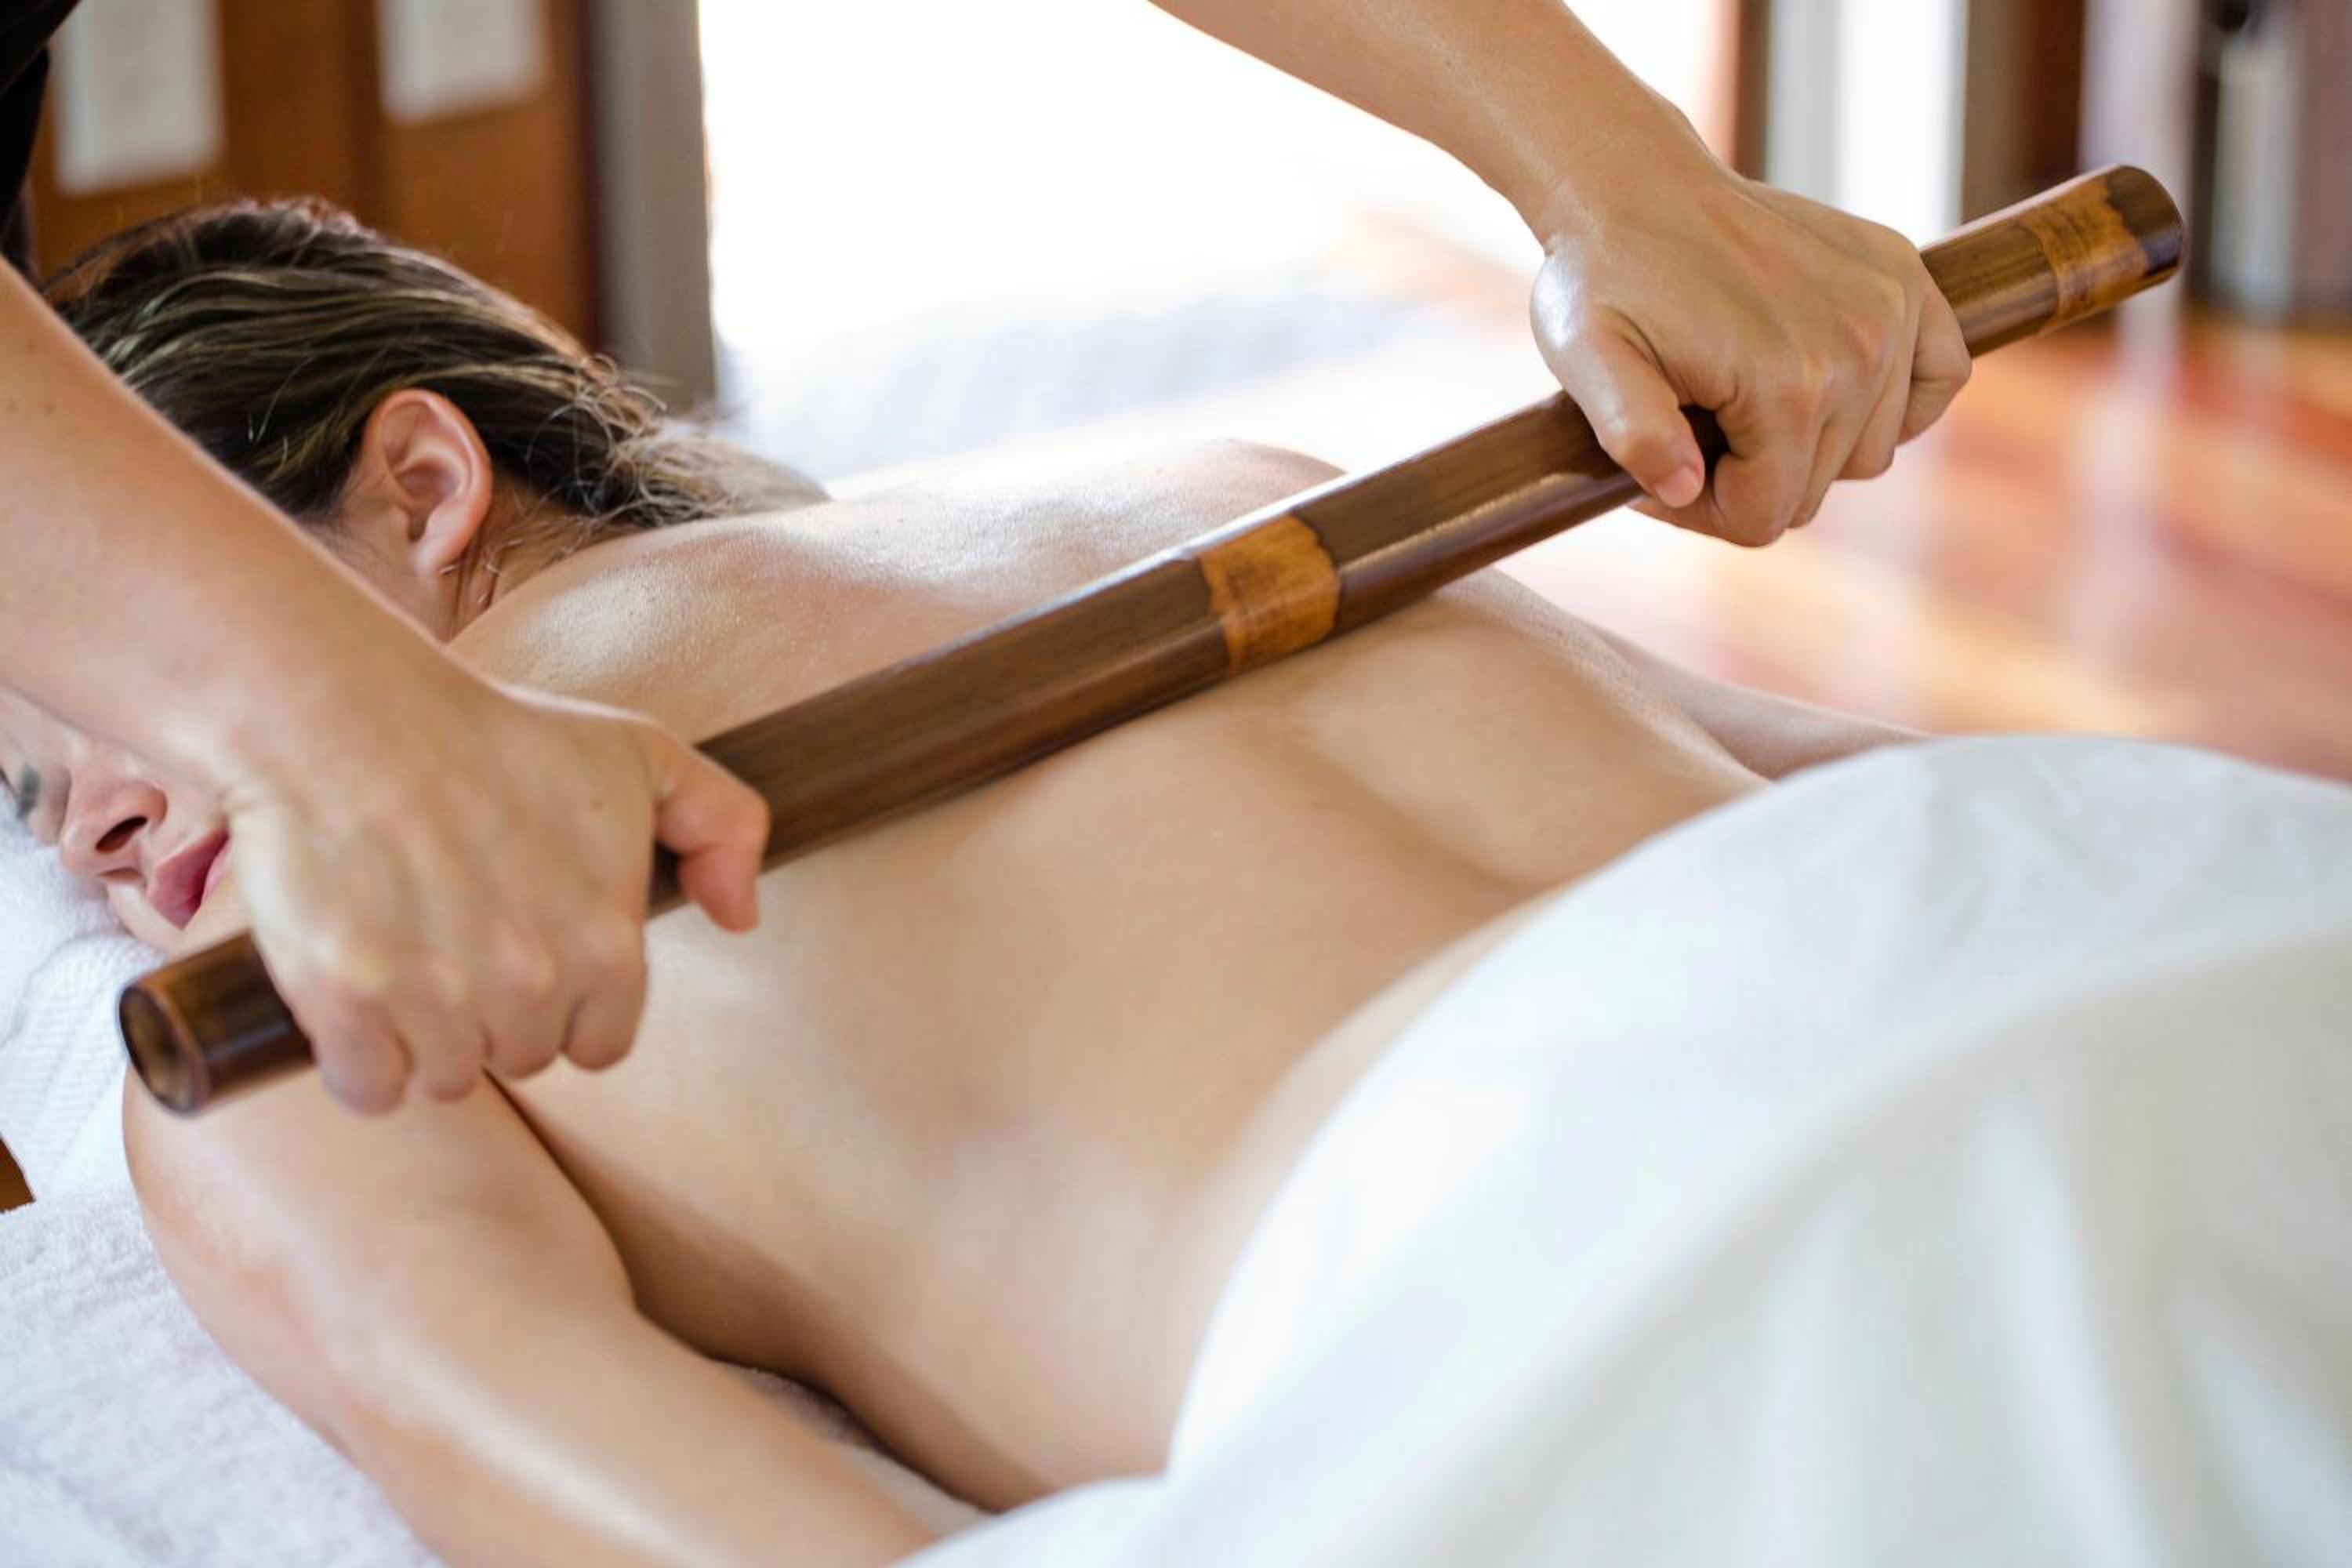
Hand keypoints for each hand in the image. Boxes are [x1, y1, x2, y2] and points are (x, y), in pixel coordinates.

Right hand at [210, 669, 767, 1112]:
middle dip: (495, 1015)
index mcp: (606, 946)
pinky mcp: (346, 1005)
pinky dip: (358, 1058)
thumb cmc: (496, 735)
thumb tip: (741, 917)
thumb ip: (724, 826)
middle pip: (520, 1058)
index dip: (565, 1004)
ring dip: (427, 1038)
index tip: (528, 951)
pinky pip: (368, 1087)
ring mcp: (435, 999)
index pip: (601, 1043)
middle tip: (459, 935)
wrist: (350, 715)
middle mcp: (529, 985)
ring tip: (408, 950)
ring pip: (444, 1078)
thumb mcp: (642, 754)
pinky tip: (357, 991)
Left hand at [1528, 140, 1971, 544]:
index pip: (1764, 519)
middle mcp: (1859, 351)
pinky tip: (1835, 385)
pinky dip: (1896, 400)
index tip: (1661, 465)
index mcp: (1788, 385)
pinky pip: (1938, 377)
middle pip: (1813, 491)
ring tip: (1740, 397)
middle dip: (1748, 479)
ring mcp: (1889, 310)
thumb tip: (1683, 488)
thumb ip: (1630, 433)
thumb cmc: (1602, 277)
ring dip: (1808, 442)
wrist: (1634, 184)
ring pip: (1868, 451)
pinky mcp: (1903, 276)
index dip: (1701, 510)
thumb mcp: (1586, 358)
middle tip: (1691, 429)